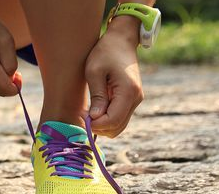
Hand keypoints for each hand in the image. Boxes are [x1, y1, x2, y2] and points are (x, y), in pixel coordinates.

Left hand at [85, 18, 143, 137]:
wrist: (121, 41)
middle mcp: (136, 98)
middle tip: (83, 116)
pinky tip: (95, 110)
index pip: (112, 121)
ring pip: (119, 126)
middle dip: (99, 127)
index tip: (82, 118)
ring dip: (102, 125)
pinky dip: (107, 119)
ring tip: (88, 113)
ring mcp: (135, 100)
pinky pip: (119, 118)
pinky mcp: (132, 99)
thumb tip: (95, 118)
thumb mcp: (94, 72)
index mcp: (128, 92)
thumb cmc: (104, 52)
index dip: (96, 125)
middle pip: (117, 128)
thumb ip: (97, 96)